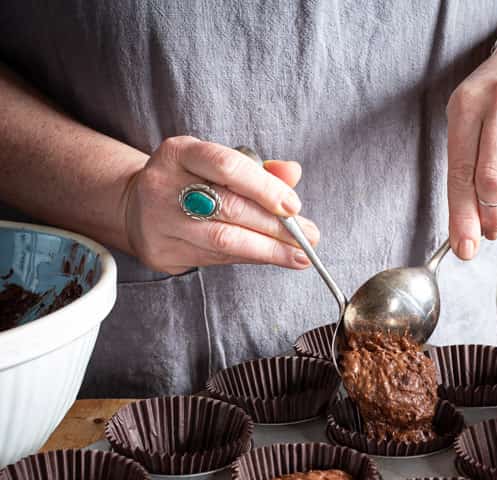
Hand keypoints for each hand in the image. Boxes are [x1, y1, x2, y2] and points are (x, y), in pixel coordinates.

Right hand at [123, 136, 319, 273]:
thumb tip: (293, 172)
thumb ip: (256, 168)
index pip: (227, 166)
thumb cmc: (190, 181)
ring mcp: (161, 221)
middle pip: (230, 208)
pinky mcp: (163, 251)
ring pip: (224, 240)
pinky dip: (251, 258)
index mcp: (180, 152)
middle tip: (308, 237)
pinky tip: (273, 258)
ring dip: (269, 250)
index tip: (294, 207)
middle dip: (276, 226)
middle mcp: (165, 185)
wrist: (137, 208)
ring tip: (299, 255)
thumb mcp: (217, 164)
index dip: (265, 187)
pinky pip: (217, 258)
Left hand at [447, 40, 496, 258]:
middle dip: (491, 215)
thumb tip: (471, 235)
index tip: (466, 249)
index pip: (460, 173)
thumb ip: (465, 176)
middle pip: (492, 181)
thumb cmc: (496, 102)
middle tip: (493, 226)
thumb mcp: (468, 124)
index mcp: (468, 103)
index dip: (463, 218)